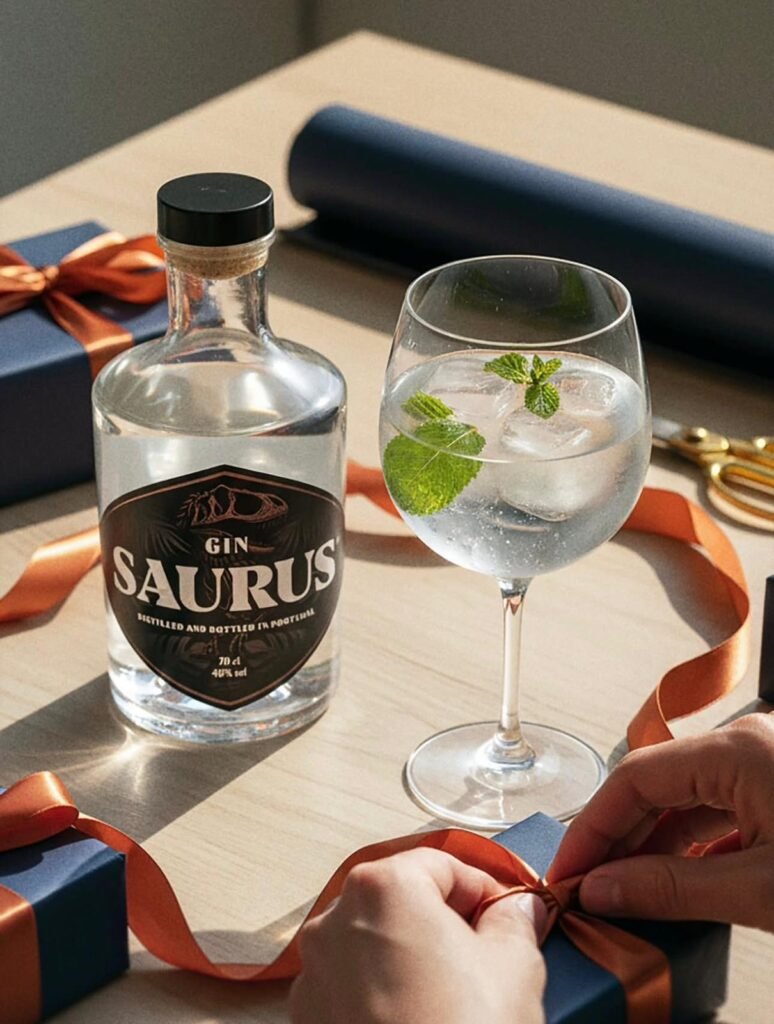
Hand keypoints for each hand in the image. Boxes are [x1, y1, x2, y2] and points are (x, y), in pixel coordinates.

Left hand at [289, 847, 546, 1023]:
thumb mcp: (515, 967)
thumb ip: (515, 920)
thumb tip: (516, 908)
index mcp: (384, 887)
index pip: (443, 865)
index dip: (484, 889)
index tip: (508, 914)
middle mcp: (335, 918)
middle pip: (403, 900)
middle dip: (445, 921)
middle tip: (488, 954)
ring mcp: (314, 971)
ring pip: (375, 942)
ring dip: (412, 957)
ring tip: (453, 995)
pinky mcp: (308, 1017)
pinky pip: (352, 984)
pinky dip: (382, 992)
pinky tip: (418, 1018)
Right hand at [549, 713, 773, 931]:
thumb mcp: (762, 891)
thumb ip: (675, 890)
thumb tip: (602, 891)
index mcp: (739, 750)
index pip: (636, 777)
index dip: (592, 827)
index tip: (567, 871)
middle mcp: (746, 746)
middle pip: (656, 786)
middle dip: (617, 840)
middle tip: (585, 888)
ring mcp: (762, 768)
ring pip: (685, 802)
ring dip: (650, 848)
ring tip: (620, 893)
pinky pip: (716, 815)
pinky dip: (690, 851)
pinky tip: (671, 885)